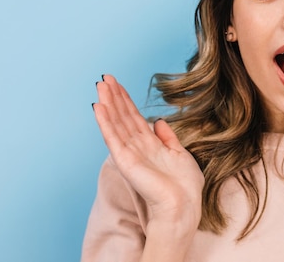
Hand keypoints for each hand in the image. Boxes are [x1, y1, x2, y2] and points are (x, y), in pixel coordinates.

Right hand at [92, 75, 203, 228]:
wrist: (183, 205)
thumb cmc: (184, 186)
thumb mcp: (179, 154)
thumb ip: (167, 138)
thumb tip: (159, 122)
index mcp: (150, 145)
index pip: (134, 118)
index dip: (126, 101)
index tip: (118, 84)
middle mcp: (137, 147)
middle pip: (122, 117)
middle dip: (114, 97)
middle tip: (105, 78)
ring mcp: (129, 153)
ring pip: (116, 123)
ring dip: (108, 104)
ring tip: (101, 86)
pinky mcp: (125, 160)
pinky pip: (113, 137)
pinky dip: (105, 122)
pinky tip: (99, 107)